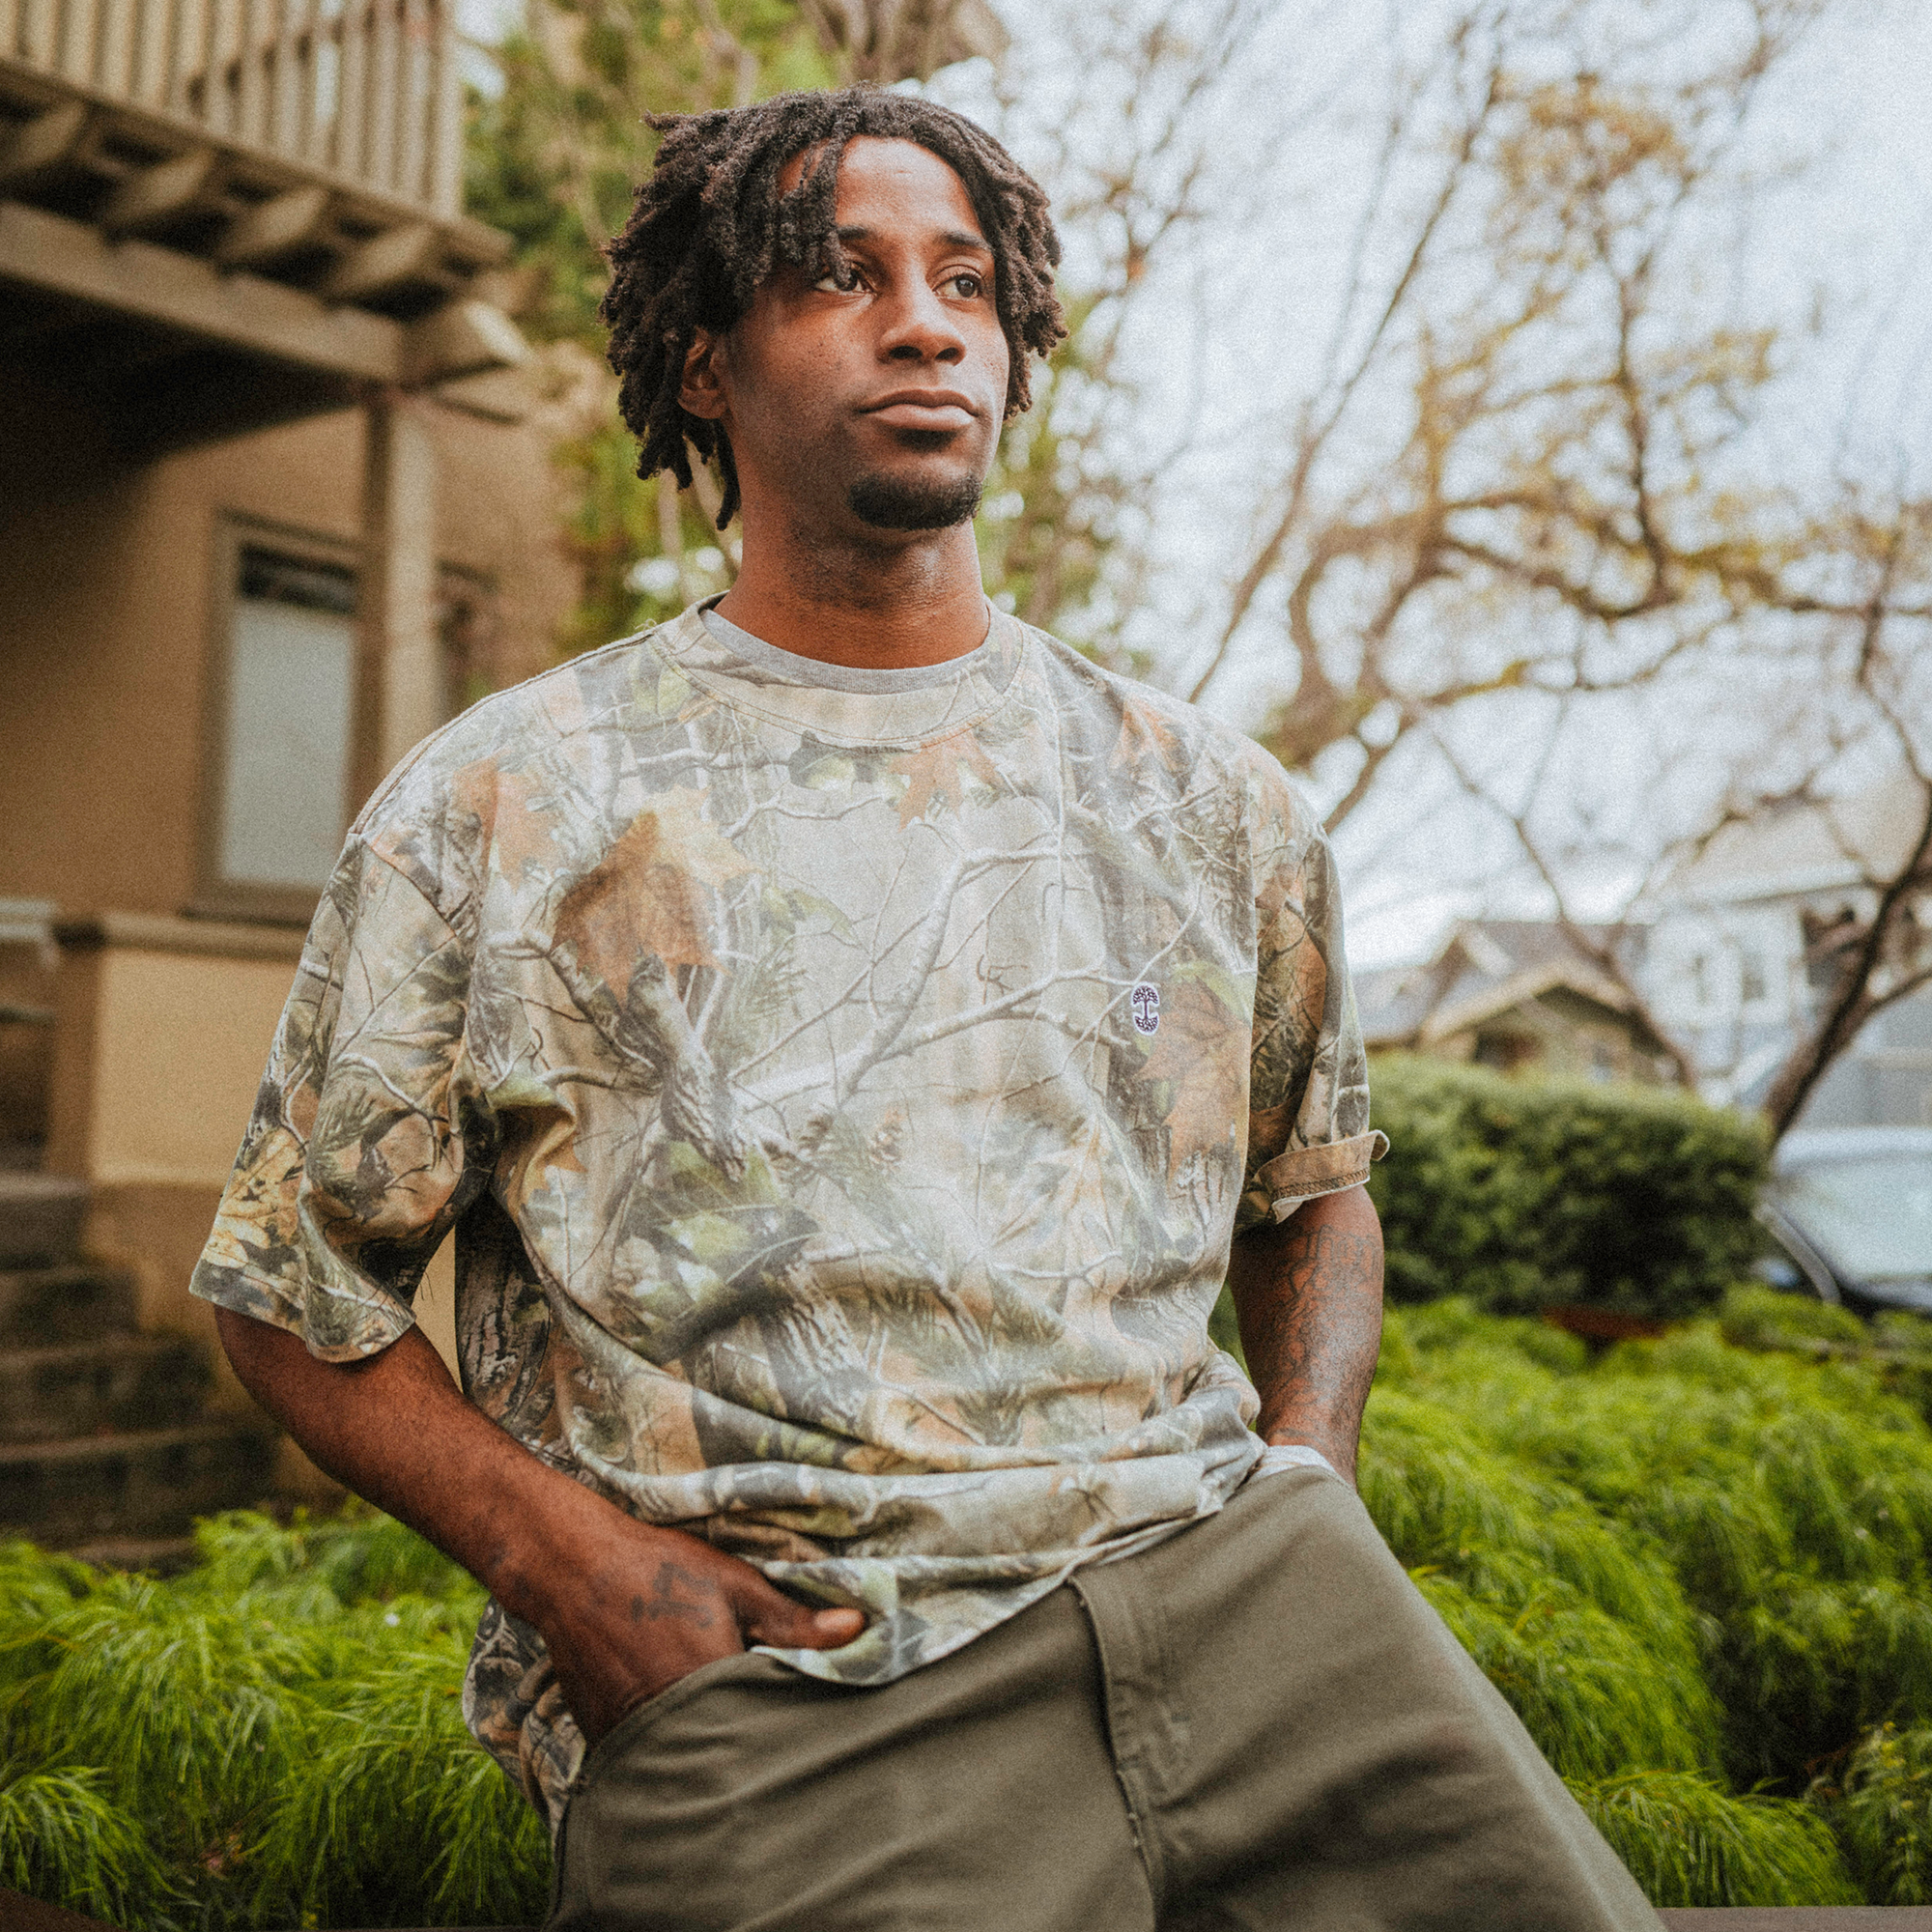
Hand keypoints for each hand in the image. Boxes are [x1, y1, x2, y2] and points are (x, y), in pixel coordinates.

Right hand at [530, 1512, 866, 1744]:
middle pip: (726, 1756)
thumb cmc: (659, 1570)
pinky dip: (671, 1748)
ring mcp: (630, 1737)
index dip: (791, 1729)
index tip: (814, 1727)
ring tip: (732, 1736)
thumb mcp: (735, 1585)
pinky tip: (688, 1728)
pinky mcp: (604, 1740)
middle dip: (753, 1748)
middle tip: (775, 1736)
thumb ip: (793, 1621)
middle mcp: (667, 1724)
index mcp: (709, 1688)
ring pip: (686, 1760)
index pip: (767, 1730)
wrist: (572, 1568)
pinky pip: (650, 1757)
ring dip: (710, 1752)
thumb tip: (859, 1630)